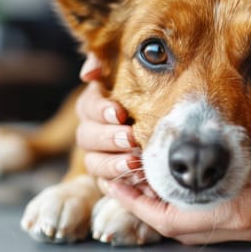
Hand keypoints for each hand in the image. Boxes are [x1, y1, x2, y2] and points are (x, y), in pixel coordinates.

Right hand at [77, 54, 137, 178]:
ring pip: (93, 163)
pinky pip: (107, 186)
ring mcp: (98, 156)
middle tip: (131, 138)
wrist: (163, 125)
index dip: (101, 110)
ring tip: (134, 163)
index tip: (119, 112)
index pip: (88, 107)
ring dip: (112, 164)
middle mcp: (92, 132)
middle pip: (87, 137)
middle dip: (109, 138)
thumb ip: (106, 66)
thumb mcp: (129, 76)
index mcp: (95, 106)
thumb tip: (88, 73)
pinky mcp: (109, 177)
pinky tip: (137, 184)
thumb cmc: (145, 96)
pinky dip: (119, 186)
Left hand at [93, 118, 250, 244]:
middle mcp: (244, 226)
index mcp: (244, 210)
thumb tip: (188, 161)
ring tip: (142, 185)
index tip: (118, 182)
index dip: (140, 204)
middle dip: (144, 208)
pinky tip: (180, 190)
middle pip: (179, 229)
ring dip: (163, 210)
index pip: (176, 218)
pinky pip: (211, 224)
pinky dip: (187, 210)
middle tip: (120, 181)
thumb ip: (231, 159)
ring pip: (193, 230)